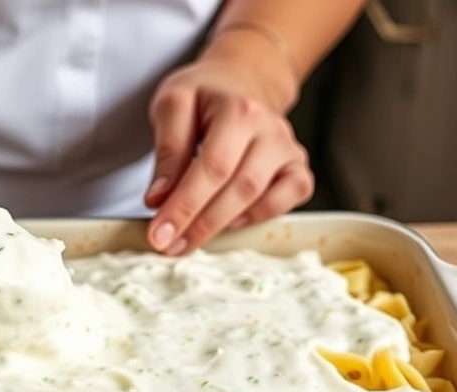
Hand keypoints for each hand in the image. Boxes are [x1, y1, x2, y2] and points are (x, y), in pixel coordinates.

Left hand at [143, 34, 313, 255]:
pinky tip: (232, 221)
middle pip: (238, 187)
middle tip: (169, 245)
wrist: (241, 81)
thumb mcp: (172, 106)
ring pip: (262, 197)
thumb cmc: (203, 95)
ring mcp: (288, 148)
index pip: (212, 167)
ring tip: (189, 240)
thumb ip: (167, 151)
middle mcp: (270, 129)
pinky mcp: (298, 166)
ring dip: (223, 225)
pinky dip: (263, 215)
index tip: (159, 234)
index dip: (185, 205)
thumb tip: (159, 199)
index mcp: (238, 109)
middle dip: (200, 223)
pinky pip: (291, 197)